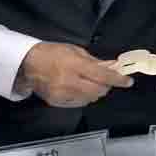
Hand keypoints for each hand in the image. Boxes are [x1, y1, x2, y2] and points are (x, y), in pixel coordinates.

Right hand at [18, 41, 132, 107]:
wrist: (28, 64)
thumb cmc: (53, 53)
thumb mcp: (76, 51)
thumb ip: (95, 62)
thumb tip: (113, 67)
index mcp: (74, 65)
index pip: (103, 76)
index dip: (118, 80)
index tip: (128, 82)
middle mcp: (68, 81)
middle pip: (99, 90)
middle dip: (107, 86)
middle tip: (106, 80)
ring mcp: (62, 94)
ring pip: (90, 99)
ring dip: (95, 92)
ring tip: (89, 82)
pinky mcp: (56, 102)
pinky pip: (79, 103)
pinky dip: (84, 97)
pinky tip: (79, 88)